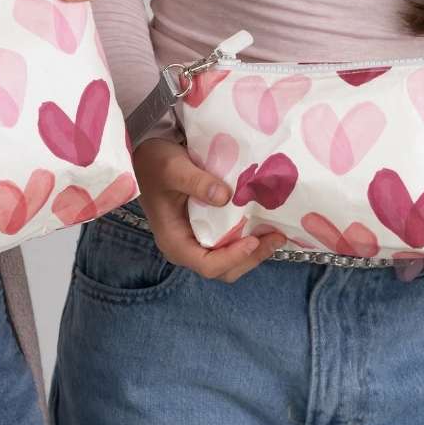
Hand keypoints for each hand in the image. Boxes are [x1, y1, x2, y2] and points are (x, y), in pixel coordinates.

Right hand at [133, 137, 285, 283]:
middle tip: (276, 238)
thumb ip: (197, 182)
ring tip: (277, 233)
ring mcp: (196, 240)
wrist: (146, 154)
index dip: (232, 257)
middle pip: (223, 269)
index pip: (207, 265)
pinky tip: (264, 225)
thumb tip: (225, 197)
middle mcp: (186, 247)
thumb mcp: (173, 167)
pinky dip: (249, 239)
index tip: (253, 240)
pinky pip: (230, 243)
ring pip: (230, 260)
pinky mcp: (206, 230)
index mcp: (174, 241)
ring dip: (254, 251)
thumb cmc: (155, 162)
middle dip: (251, 258)